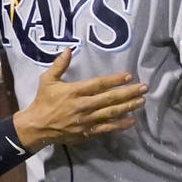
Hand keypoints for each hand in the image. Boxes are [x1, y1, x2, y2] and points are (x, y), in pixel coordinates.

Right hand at [13, 48, 145, 150]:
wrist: (37, 127)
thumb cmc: (43, 101)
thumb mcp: (47, 80)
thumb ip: (59, 65)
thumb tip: (67, 49)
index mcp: (75, 91)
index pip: (99, 84)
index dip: (115, 80)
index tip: (129, 75)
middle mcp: (83, 106)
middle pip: (110, 98)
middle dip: (129, 92)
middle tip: (144, 88)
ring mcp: (86, 120)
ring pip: (111, 113)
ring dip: (128, 107)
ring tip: (141, 101)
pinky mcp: (87, 132)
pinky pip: (106, 128)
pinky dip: (120, 125)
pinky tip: (131, 121)